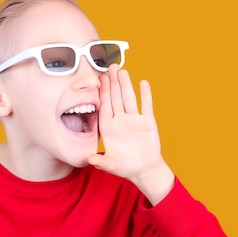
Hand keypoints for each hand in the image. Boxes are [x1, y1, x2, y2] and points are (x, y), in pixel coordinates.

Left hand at [88, 65, 173, 202]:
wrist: (144, 170)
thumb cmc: (125, 167)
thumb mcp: (111, 165)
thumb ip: (101, 162)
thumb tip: (90, 160)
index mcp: (109, 127)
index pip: (104, 106)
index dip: (102, 92)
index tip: (99, 79)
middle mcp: (120, 120)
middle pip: (115, 98)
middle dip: (112, 83)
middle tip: (110, 66)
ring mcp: (134, 120)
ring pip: (129, 98)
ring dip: (126, 85)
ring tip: (122, 71)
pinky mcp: (148, 122)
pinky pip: (146, 106)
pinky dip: (146, 95)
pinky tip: (143, 83)